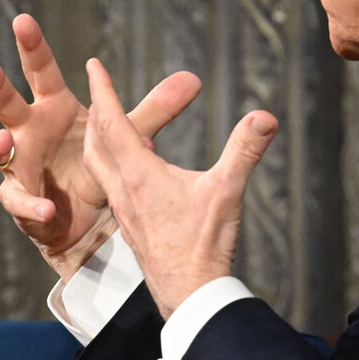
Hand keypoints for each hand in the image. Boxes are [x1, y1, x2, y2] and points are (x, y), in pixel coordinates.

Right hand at [0, 14, 199, 277]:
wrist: (90, 221)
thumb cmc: (98, 166)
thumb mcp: (128, 137)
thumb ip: (155, 109)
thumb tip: (194, 78)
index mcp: (53, 107)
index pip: (40, 71)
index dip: (31, 47)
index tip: (23, 19)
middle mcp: (29, 131)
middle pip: (5, 103)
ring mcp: (19, 164)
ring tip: (5, 143)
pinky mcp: (21, 200)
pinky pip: (18, 200)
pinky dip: (31, 204)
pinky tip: (46, 208)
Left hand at [81, 57, 276, 316]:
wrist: (188, 295)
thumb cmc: (204, 245)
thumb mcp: (227, 192)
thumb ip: (244, 150)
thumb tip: (265, 116)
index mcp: (139, 174)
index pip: (114, 121)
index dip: (104, 90)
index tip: (93, 64)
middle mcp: (123, 189)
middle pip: (96, 141)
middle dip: (96, 111)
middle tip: (97, 89)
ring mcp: (123, 210)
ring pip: (99, 165)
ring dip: (98, 139)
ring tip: (107, 124)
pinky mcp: (130, 226)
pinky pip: (110, 186)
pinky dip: (109, 165)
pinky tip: (128, 169)